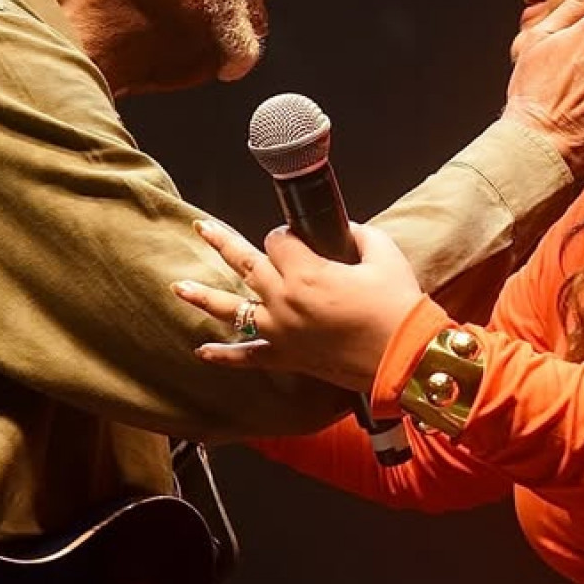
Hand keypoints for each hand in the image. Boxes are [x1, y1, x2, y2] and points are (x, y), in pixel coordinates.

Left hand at [173, 218, 424, 391]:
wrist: (404, 356)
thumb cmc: (397, 304)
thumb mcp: (383, 254)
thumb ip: (358, 235)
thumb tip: (346, 232)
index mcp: (305, 271)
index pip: (279, 239)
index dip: (289, 235)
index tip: (302, 238)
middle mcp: (283, 300)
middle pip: (244, 263)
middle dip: (222, 241)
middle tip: (202, 227)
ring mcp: (279, 331)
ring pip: (231, 309)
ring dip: (203, 297)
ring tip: (179, 287)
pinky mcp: (286, 357)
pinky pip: (247, 356)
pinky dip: (224, 355)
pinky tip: (203, 351)